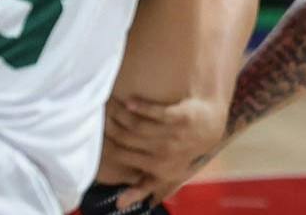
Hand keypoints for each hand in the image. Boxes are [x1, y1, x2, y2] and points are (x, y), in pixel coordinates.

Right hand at [102, 92, 224, 206]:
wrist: (210, 128)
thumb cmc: (183, 153)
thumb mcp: (165, 175)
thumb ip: (142, 188)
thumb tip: (118, 205)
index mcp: (156, 166)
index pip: (121, 155)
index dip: (105, 145)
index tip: (95, 134)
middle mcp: (164, 151)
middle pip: (126, 137)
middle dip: (109, 126)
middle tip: (98, 116)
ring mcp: (173, 134)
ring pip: (137, 124)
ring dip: (120, 114)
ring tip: (109, 105)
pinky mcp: (181, 116)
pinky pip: (156, 111)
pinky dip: (140, 106)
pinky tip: (129, 101)